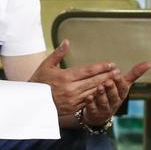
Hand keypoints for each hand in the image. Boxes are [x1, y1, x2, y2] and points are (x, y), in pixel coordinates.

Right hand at [30, 40, 149, 120]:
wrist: (32, 102)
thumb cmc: (39, 82)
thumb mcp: (46, 65)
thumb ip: (58, 53)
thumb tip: (67, 41)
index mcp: (65, 76)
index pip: (88, 70)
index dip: (101, 67)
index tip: (111, 64)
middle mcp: (70, 88)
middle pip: (94, 81)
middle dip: (107, 76)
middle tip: (118, 71)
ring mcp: (73, 100)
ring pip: (93, 91)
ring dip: (105, 86)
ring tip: (115, 81)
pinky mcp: (73, 108)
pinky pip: (89, 102)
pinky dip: (98, 97)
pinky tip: (105, 93)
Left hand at [81, 60, 150, 126]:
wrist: (101, 114)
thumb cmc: (114, 95)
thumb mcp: (124, 85)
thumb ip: (134, 74)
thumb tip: (149, 63)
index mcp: (121, 94)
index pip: (122, 88)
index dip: (119, 82)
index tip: (116, 74)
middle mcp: (114, 102)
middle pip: (114, 96)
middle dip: (111, 88)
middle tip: (107, 81)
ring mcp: (105, 109)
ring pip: (104, 102)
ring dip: (101, 95)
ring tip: (98, 87)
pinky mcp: (94, 113)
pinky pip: (92, 108)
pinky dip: (91, 103)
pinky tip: (89, 96)